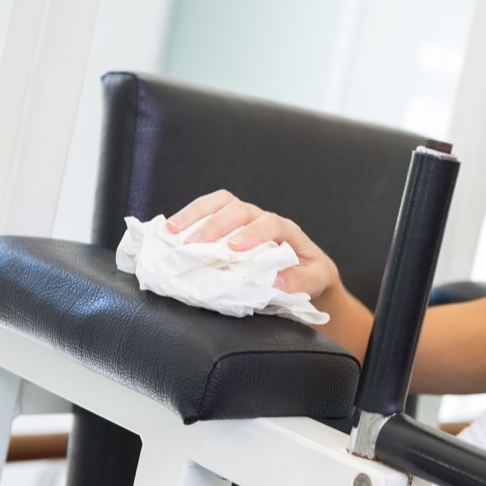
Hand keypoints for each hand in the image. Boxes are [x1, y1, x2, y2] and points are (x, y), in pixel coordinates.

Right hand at [166, 189, 337, 298]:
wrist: (306, 266)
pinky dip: (189, 218)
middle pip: (239, 209)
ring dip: (194, 214)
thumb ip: (300, 281)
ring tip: (172, 231)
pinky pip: (208, 211)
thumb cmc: (309, 271)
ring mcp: (244, 218)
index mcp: (286, 231)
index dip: (252, 233)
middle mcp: (263, 218)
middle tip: (195, 244)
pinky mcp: (228, 223)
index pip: (270, 223)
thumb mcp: (315, 280)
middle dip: (216, 225)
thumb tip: (276, 282)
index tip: (234, 248)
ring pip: (220, 203)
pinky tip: (170, 231)